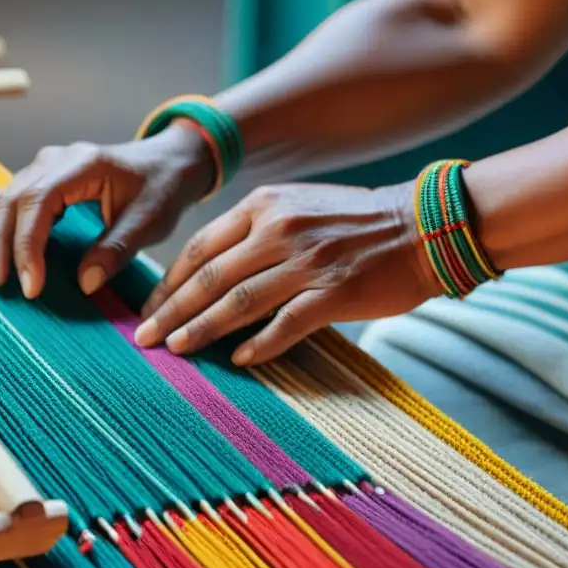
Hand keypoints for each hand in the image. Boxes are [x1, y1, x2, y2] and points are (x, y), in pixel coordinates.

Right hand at [0, 124, 213, 298]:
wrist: (170, 160)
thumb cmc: (163, 188)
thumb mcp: (150, 221)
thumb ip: (118, 250)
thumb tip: (85, 284)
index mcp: (82, 164)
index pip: (39, 203)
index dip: (28, 246)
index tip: (31, 285)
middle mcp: (55, 160)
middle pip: (11, 199)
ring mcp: (44, 166)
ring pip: (2, 199)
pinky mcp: (42, 180)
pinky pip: (9, 202)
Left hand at [134, 181, 441, 365]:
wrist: (424, 224)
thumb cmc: (355, 221)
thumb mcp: (296, 206)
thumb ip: (254, 230)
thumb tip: (211, 268)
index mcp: (264, 206)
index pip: (201, 247)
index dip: (170, 281)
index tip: (150, 306)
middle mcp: (279, 230)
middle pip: (209, 277)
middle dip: (171, 310)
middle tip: (144, 337)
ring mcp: (307, 262)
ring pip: (238, 302)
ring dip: (201, 329)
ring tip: (176, 349)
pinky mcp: (334, 292)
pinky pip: (285, 325)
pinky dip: (258, 345)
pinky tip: (238, 360)